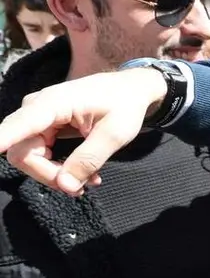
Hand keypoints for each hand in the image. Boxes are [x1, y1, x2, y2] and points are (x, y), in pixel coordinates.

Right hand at [0, 68, 167, 195]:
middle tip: (82, 187)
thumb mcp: (114, 135)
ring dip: (56, 174)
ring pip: (28, 157)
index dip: (0, 141)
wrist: (129, 90)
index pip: (17, 127)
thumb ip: (88, 159)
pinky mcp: (42, 126)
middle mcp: (36, 109)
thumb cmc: (124, 106)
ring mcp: (36, 118)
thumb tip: (65, 185)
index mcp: (52, 104)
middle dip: (49, 175)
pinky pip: (38, 154)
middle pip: (22, 153)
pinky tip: (84, 174)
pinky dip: (59, 168)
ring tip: (91, 180)